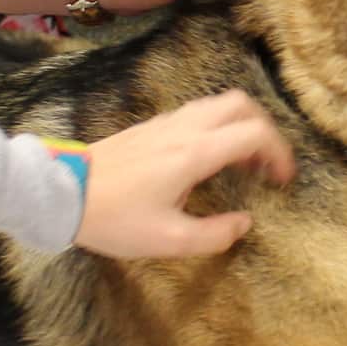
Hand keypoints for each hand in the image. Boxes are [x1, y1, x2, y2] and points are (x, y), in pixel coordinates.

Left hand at [74, 90, 296, 258]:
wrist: (63, 194)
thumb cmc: (114, 219)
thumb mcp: (168, 240)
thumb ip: (214, 235)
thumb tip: (243, 224)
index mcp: (194, 153)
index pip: (254, 134)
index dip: (279, 153)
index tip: (283, 179)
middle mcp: (184, 129)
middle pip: (241, 105)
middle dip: (264, 130)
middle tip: (266, 164)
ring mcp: (165, 123)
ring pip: (217, 105)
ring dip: (239, 126)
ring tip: (241, 162)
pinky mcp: (150, 127)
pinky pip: (196, 113)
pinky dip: (216, 126)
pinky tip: (207, 158)